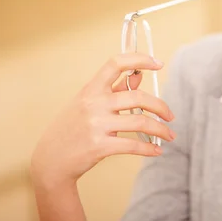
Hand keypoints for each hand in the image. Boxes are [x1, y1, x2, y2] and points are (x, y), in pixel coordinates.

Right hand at [30, 53, 174, 188]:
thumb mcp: (87, 103)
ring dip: (161, 130)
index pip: (116, 63)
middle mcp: (93, 104)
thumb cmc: (72, 128)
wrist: (50, 161)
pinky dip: (149, 149)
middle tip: (170, 116)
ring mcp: (96, 125)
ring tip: (170, 135)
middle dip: (161, 106)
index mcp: (91, 89)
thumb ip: (114, 88)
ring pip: (140, 122)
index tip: (158, 63)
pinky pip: (133, 145)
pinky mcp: (99, 147)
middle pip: (138, 97)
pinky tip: (157, 151)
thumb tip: (139, 74)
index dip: (139, 59)